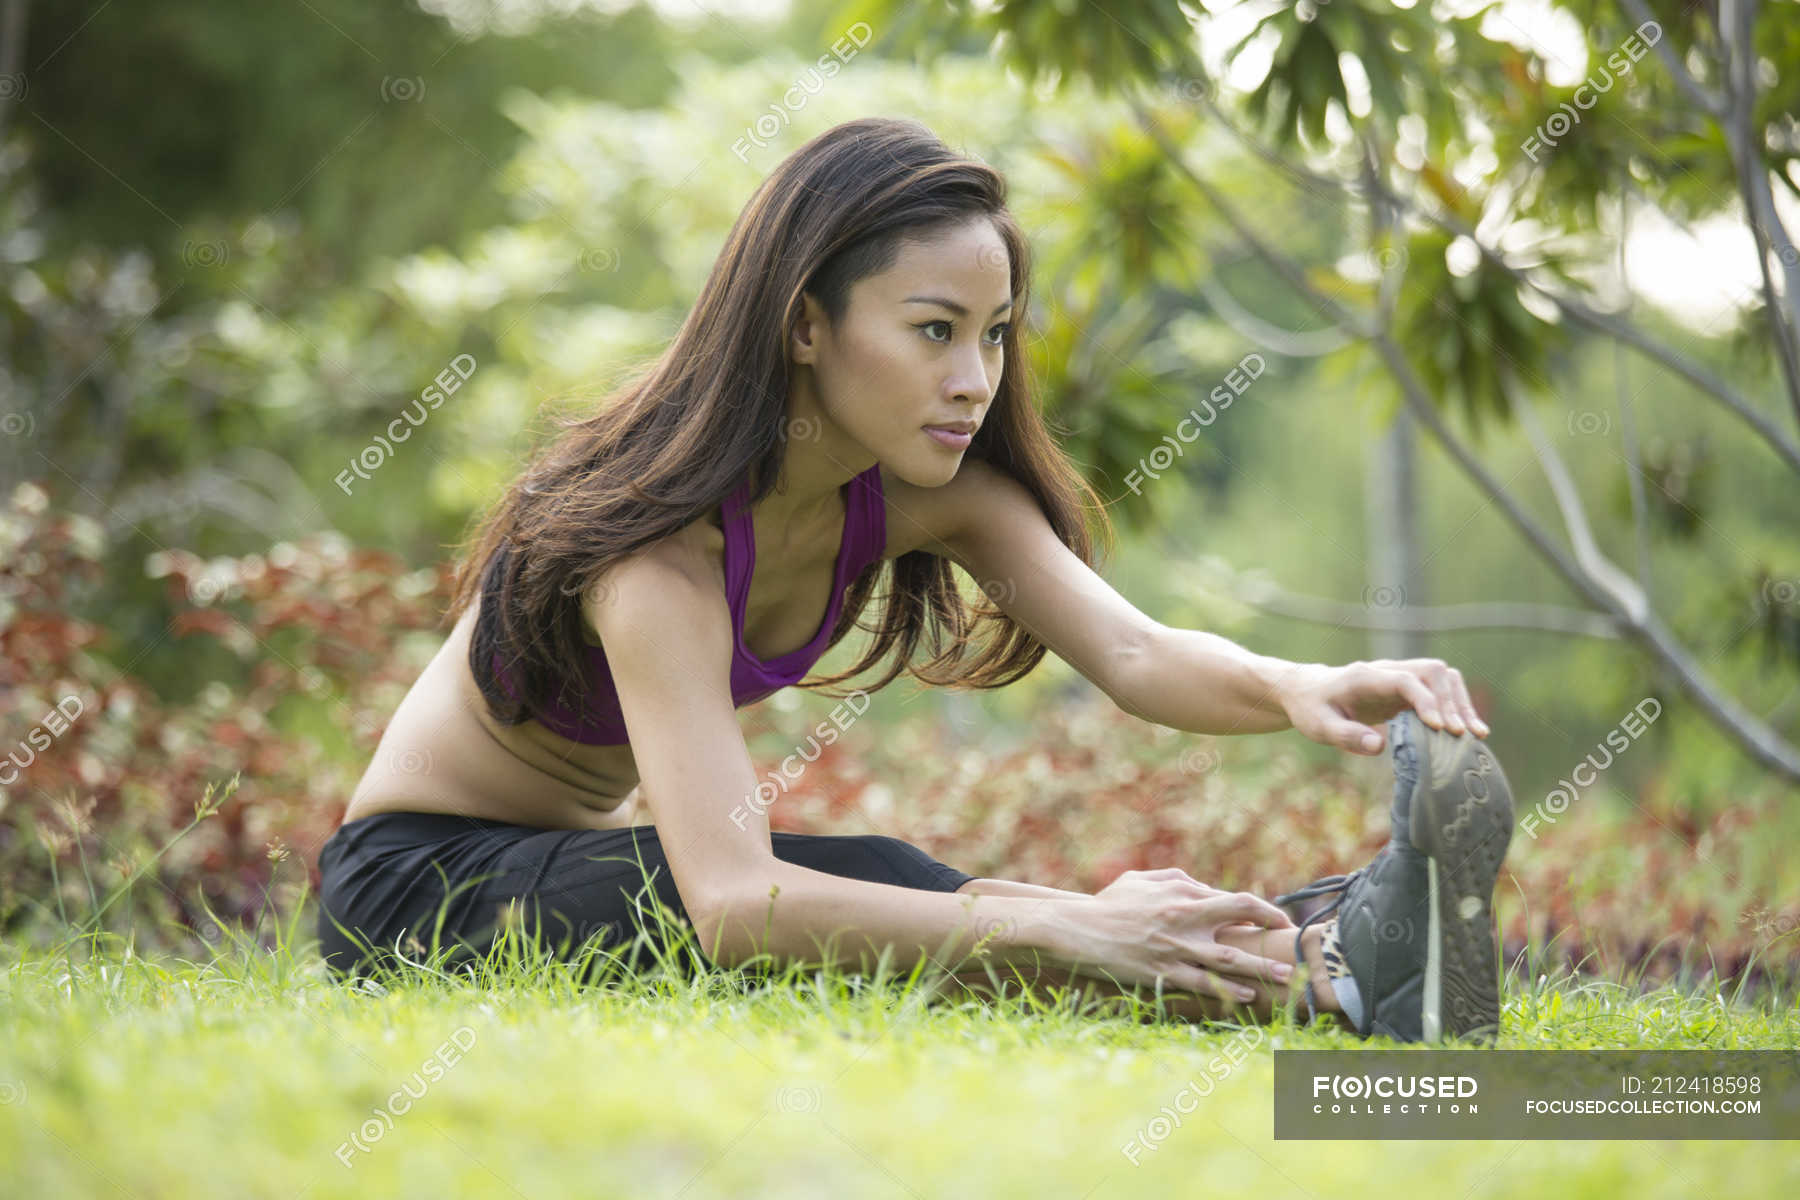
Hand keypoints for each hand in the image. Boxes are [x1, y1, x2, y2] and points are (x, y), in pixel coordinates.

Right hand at [1072, 868, 1295, 1002]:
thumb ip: (1174, 878)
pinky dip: (1228, 989)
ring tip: (1287, 976)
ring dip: (1262, 966)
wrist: (1077, 929)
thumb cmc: (1108, 904)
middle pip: (1240, 915)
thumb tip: (1200, 884)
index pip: (1232, 898)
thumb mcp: (1140, 880)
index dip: (1260, 909)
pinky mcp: (1163, 971)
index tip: (1275, 920)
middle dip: (1271, 925)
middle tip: (1292, 939)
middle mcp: (1184, 917)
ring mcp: (1175, 946)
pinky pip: (1203, 982)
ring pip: (1229, 957)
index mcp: (1181, 893)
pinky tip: (1248, 995)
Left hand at [1277, 658, 1489, 755]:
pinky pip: (1441, 690)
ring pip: (1443, 677)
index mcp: (1365, 677)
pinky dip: (1458, 707)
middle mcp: (1387, 671)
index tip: (1439, 727)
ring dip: (1461, 702)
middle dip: (1451, 702)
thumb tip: (1380, 746)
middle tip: (1461, 736)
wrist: (1309, 691)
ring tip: (1475, 735)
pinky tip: (1469, 731)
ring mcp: (1400, 676)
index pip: (1403, 680)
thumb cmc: (1313, 710)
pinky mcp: (1409, 688)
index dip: (1424, 700)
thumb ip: (1347, 736)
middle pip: (1432, 672)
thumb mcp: (1320, 727)